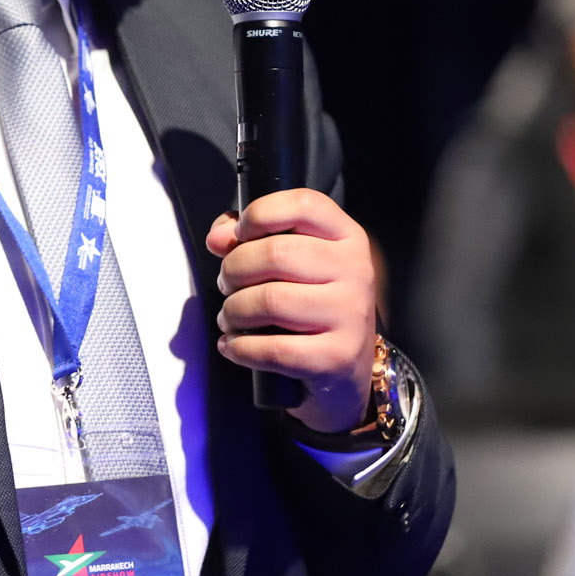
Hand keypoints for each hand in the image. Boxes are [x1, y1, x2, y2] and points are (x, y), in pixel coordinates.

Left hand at [205, 189, 377, 432]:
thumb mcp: (292, 263)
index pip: (304, 205)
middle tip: (226, 284)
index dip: (261, 213)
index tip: (239, 233)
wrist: (345, 371)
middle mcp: (356, 271)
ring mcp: (350, 315)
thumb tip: (218, 238)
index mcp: (347, 238)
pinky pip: (272, 348)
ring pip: (269, 300)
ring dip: (233, 311)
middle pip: (275, 253)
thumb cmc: (310, 305)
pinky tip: (233, 346)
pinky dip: (240, 348)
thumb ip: (250, 238)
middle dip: (234, 270)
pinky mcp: (337, 357)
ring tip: (230, 317)